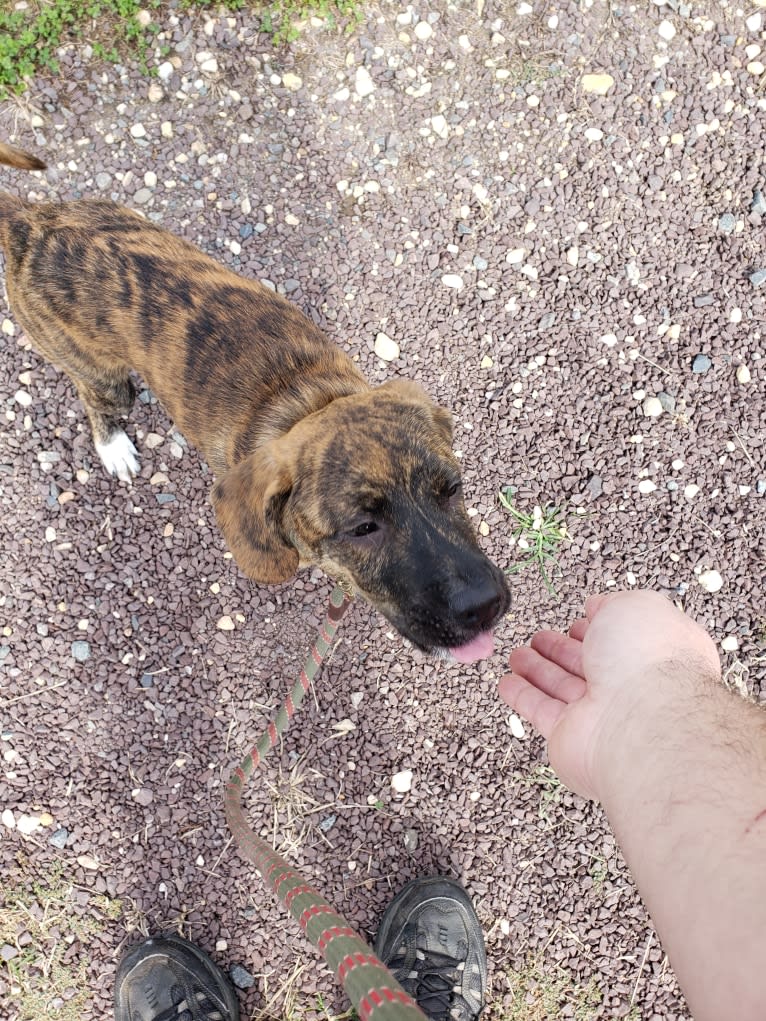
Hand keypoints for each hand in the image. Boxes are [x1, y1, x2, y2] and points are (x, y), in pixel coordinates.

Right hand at [499, 590, 720, 799]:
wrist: (642, 721)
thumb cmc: (648, 662)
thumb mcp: (635, 607)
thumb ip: (612, 604)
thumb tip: (598, 605)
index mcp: (650, 654)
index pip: (618, 639)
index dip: (596, 629)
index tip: (576, 622)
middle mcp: (629, 686)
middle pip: (586, 665)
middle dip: (560, 649)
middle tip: (540, 639)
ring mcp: (600, 713)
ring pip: (560, 687)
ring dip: (537, 670)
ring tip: (518, 656)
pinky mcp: (570, 736)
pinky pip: (540, 711)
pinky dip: (522, 697)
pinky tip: (509, 684)